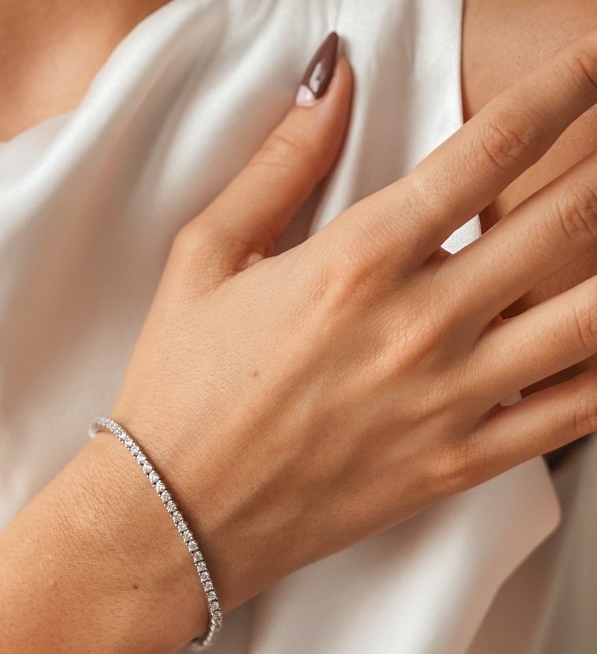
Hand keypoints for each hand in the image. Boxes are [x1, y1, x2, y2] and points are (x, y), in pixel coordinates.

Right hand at [108, 32, 596, 610]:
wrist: (178, 514)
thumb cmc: (180, 389)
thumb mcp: (204, 258)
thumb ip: (277, 166)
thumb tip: (330, 79)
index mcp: (354, 263)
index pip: (493, 148)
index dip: (566, 86)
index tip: (594, 59)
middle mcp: (417, 327)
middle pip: (565, 221)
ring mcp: (447, 402)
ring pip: (591, 318)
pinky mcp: (456, 465)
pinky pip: (573, 415)